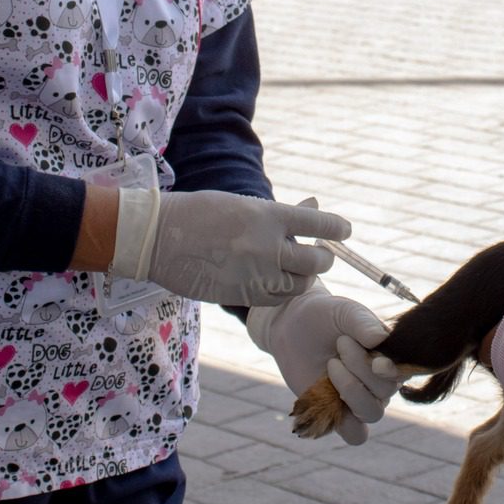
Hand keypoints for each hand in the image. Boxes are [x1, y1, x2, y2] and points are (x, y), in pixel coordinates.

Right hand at [115, 189, 340, 305]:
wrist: (159, 237)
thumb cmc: (201, 212)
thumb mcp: (243, 204)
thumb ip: (279, 214)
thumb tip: (312, 206)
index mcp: (269, 216)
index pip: (319, 225)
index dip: (337, 229)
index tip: (344, 231)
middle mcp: (267, 246)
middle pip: (317, 262)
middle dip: (324, 259)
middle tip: (320, 255)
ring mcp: (255, 274)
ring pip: (300, 285)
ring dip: (304, 278)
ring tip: (297, 269)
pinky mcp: (242, 295)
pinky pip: (276, 299)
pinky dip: (283, 292)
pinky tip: (276, 281)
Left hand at [248, 285, 401, 443]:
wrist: (294, 327)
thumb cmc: (326, 316)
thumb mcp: (345, 312)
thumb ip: (364, 323)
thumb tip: (382, 339)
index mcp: (391, 357)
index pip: (404, 372)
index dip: (394, 372)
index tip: (376, 362)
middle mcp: (382, 383)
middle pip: (386, 391)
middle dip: (361, 368)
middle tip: (341, 343)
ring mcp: (362, 401)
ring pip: (372, 414)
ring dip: (351, 391)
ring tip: (331, 365)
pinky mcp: (341, 416)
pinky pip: (355, 435)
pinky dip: (343, 425)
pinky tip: (325, 400)